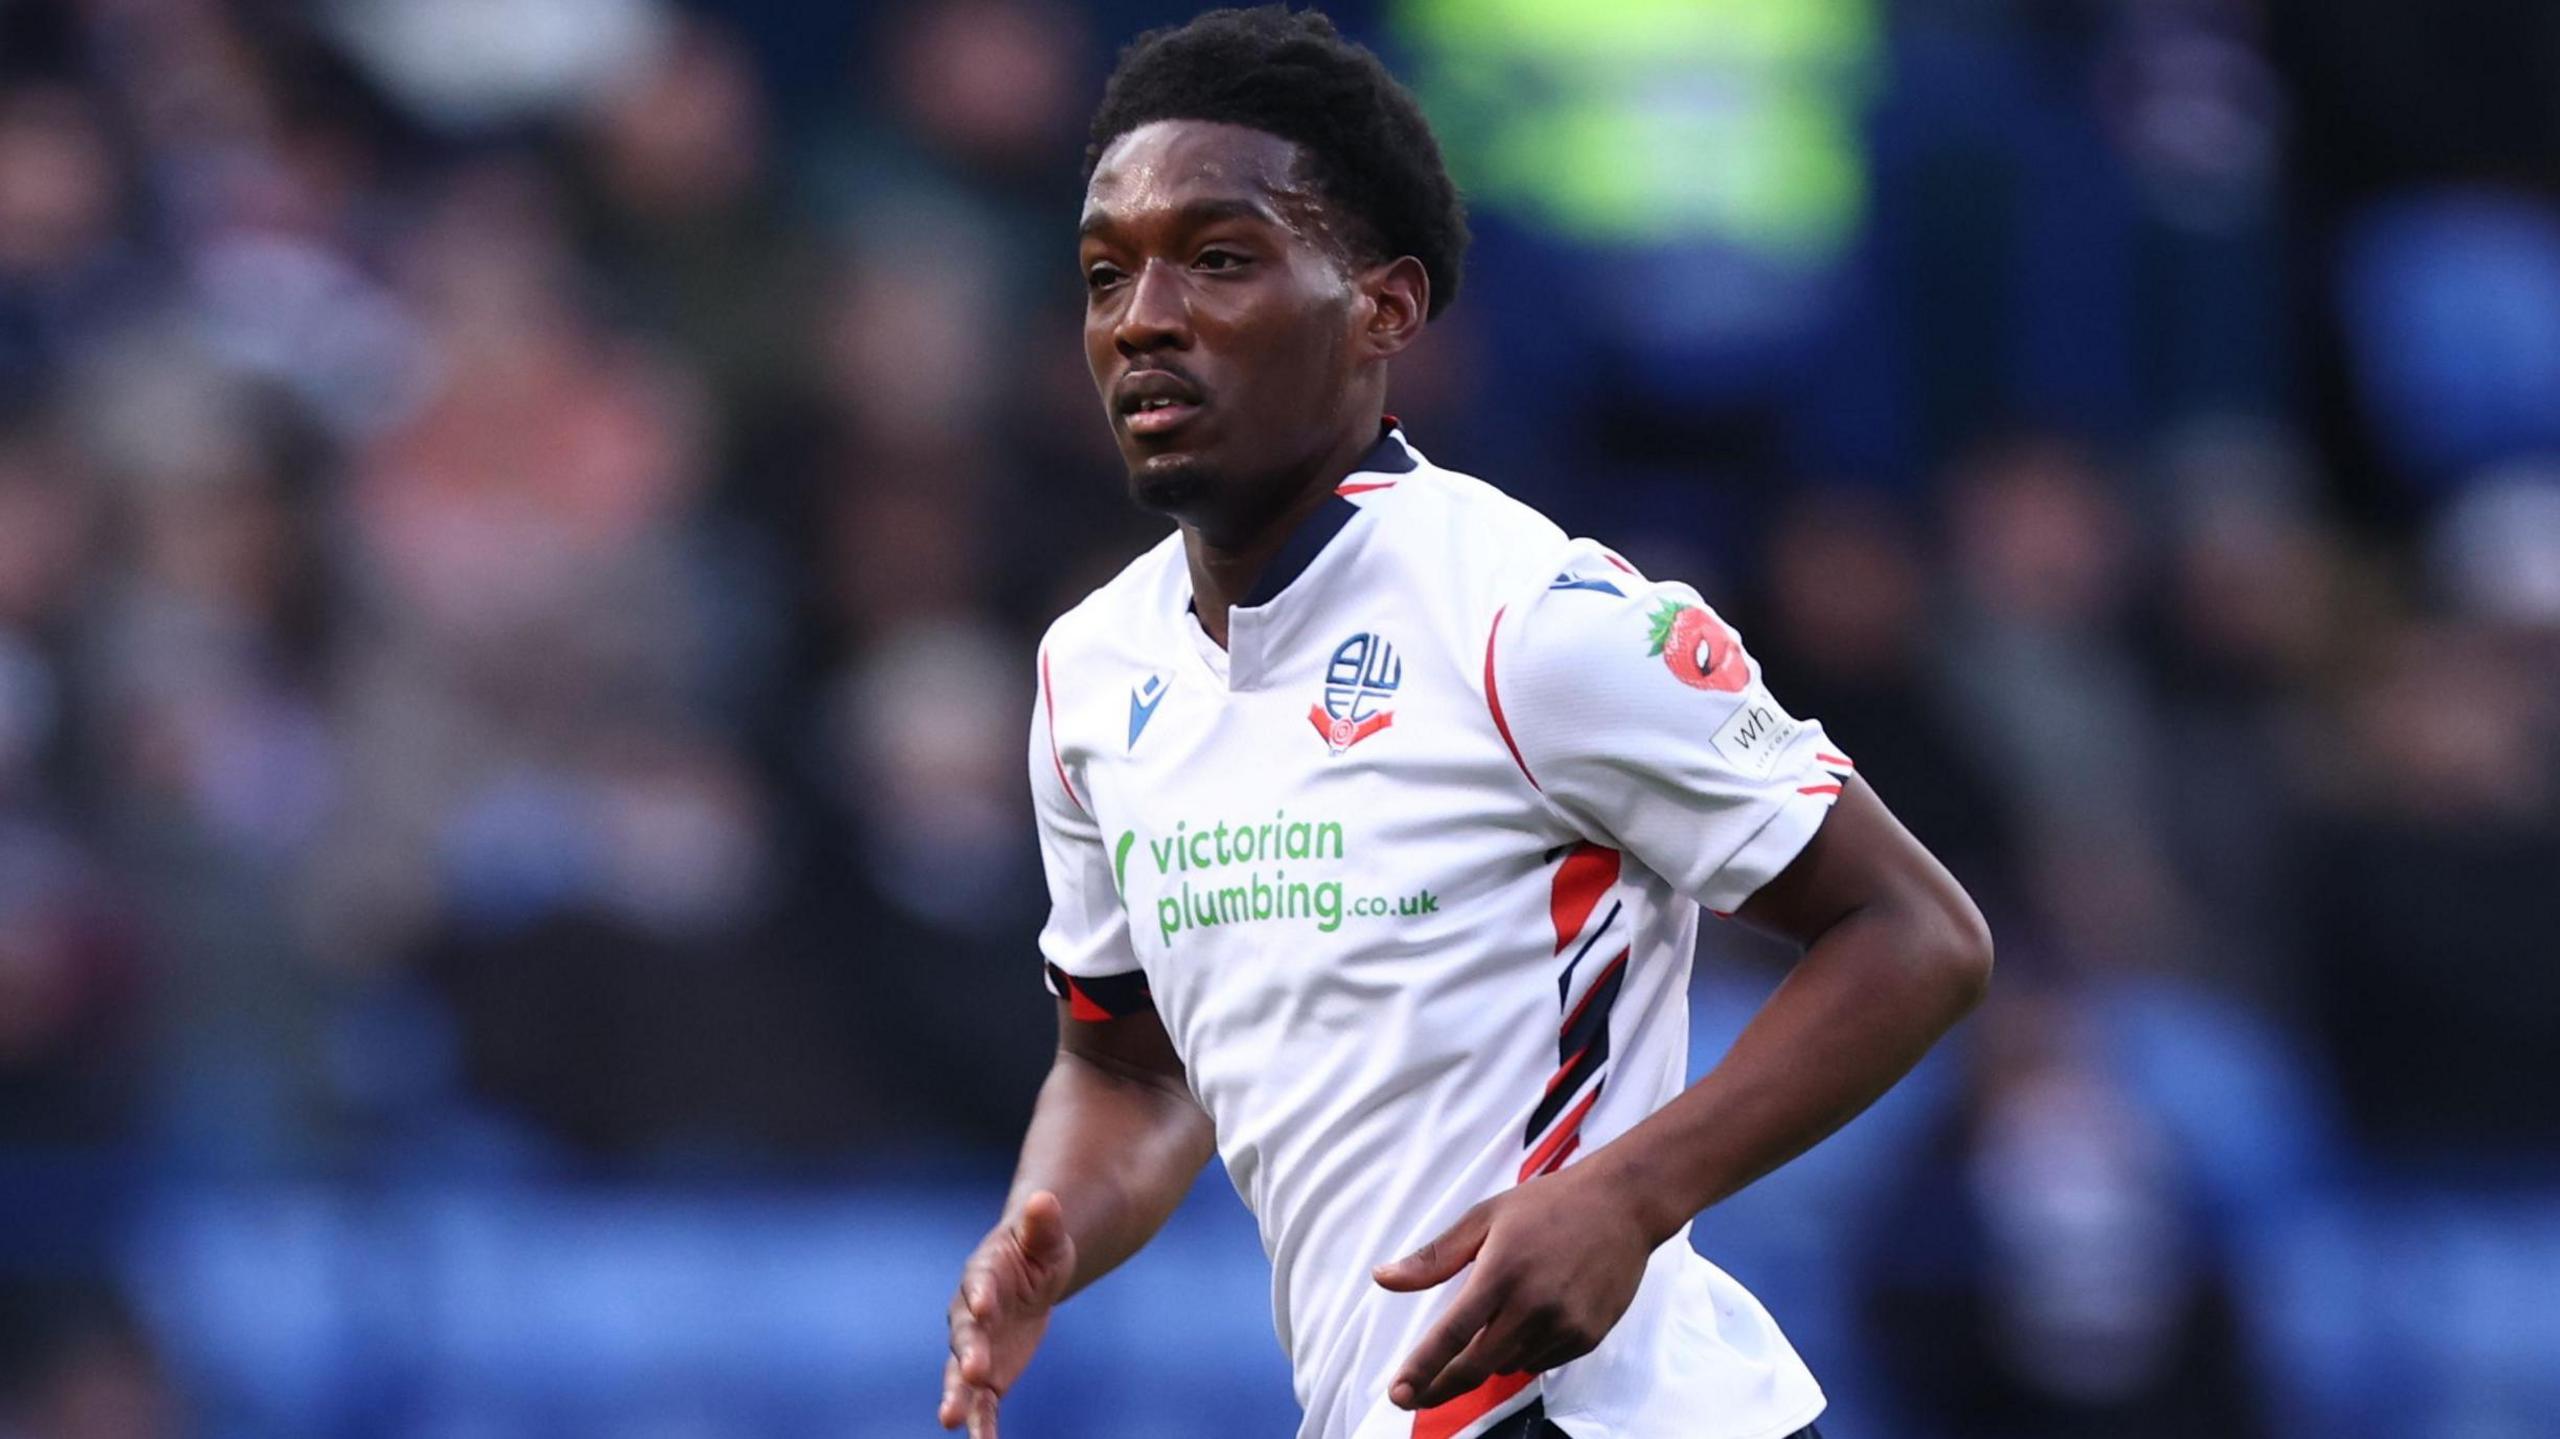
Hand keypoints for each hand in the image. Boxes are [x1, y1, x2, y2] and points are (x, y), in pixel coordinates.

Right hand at [941, 1190, 1076, 1437]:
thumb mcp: (1046, 1237)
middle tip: (970, 1370)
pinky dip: (980, 1424)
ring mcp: (974, 1348)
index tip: (983, 1305)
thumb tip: (1044, 1198)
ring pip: (959, 1376)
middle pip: (964, 1334)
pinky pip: (980, 1403)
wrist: (1029, 1279)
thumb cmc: (1036, 1252)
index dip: (980, 1293)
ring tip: (950, 1419)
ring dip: (956, 1397)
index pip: (979, 1283)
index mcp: (983, 1275)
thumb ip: (1043, 1222)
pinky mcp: (986, 1377)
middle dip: (966, 1351)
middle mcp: (970, 1314)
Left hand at [1371, 1166, 1657, 1409]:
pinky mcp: (1588, 1337)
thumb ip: (1433, 1257)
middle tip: (1415, 1397)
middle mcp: (1534, 1305)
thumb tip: (1382, 1278)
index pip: (1452, 1335)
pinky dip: (1523, 1353)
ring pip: (1508, 1366)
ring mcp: (1565, 1325)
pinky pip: (1541, 1363)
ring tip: (1493, 1323)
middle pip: (1476, 1366)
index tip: (1398, 1393)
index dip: (1422, 1370)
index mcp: (1501, 1272)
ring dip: (1488, 1358)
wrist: (1622, 1205)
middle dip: (1441, 1387)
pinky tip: (1527, 1322)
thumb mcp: (1484, 1217)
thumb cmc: (1548, 1205)